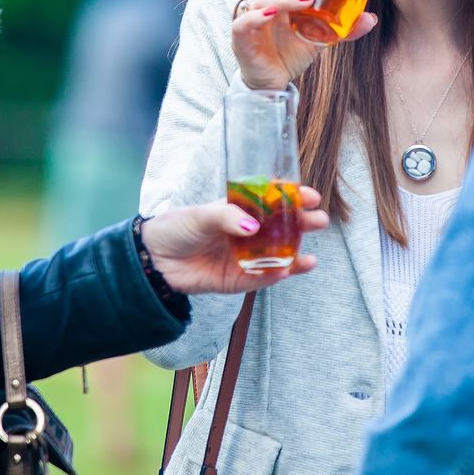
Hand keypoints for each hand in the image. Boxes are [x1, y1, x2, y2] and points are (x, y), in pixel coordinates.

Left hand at [141, 187, 327, 294]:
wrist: (154, 260)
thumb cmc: (176, 228)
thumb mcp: (201, 215)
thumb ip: (228, 217)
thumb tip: (253, 228)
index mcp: (239, 210)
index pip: (272, 201)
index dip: (292, 197)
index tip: (310, 195)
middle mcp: (247, 232)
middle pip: (282, 228)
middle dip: (302, 225)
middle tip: (320, 221)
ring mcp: (244, 256)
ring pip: (277, 255)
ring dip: (296, 256)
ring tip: (310, 258)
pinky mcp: (238, 279)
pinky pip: (262, 278)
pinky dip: (276, 276)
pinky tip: (288, 271)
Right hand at [232, 0, 377, 89]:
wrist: (272, 84)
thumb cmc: (290, 52)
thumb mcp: (320, 38)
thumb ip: (342, 28)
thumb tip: (371, 18)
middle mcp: (263, 2)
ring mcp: (249, 18)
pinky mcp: (240, 37)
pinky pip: (244, 22)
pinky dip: (256, 17)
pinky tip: (271, 14)